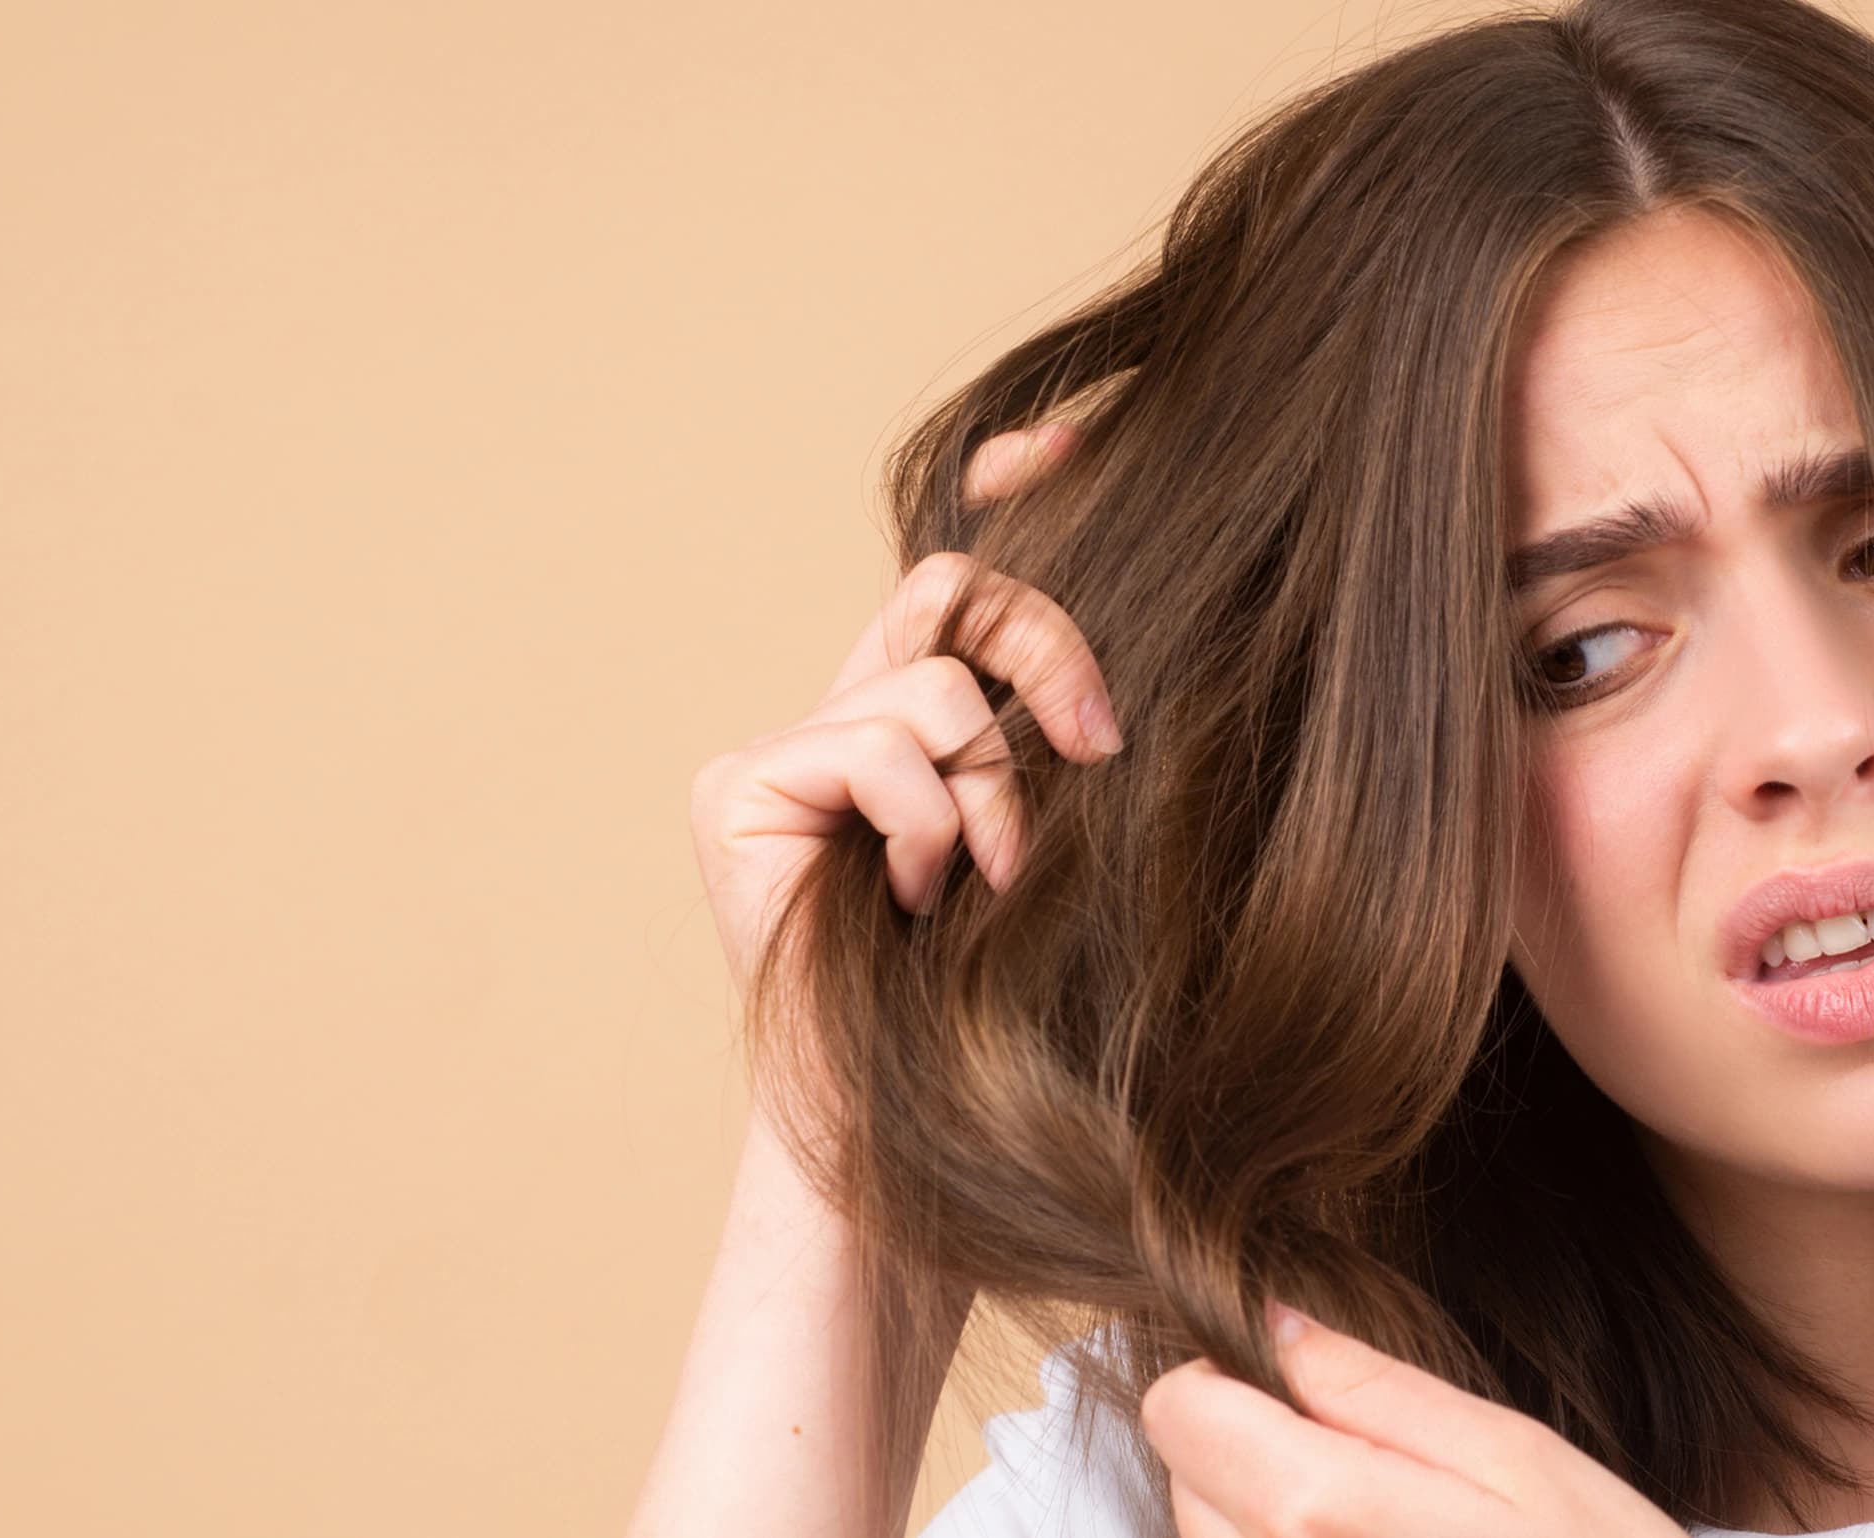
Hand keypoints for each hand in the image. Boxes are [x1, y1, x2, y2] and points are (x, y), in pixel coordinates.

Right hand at [683, 421, 1112, 1125]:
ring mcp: (782, 750)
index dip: (1011, 496)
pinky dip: (925, 826)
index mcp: (923, 729)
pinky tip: (910, 903)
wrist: (899, 1131)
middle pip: (953, 593)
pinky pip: (876, 746)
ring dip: (990, 792)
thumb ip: (1069, 752)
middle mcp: (846, 718)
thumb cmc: (996, 1010)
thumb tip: (1134, 690)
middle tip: (1103, 743)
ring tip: (982, 884)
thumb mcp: (1061, 853)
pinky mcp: (739, 789)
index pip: (963, 583)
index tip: (1065, 443)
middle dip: (1047, 649)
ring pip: (929, 688)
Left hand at [1140, 1305, 1690, 1537]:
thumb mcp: (1519, 1457)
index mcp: (1321, 1517)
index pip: (1179, 1413)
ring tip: (1382, 1537)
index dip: (1231, 1380)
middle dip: (1252, 1459)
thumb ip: (1382, 1390)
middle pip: (1185, 1485)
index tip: (1299, 1387)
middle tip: (1374, 1477)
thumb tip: (1275, 1321)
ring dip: (1267, 1527)